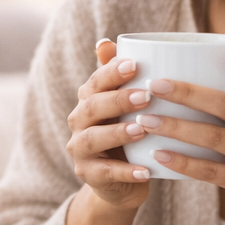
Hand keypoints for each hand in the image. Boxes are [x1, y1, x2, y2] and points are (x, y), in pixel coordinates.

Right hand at [65, 39, 152, 210]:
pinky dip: (126, 172)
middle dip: (117, 100)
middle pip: (92, 108)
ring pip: (93, 139)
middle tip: (145, 96)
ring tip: (142, 129)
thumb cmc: (130, 136)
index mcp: (88, 101)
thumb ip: (118, 77)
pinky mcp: (88, 175)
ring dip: (118, 133)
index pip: (95, 82)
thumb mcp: (127, 107)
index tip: (135, 65)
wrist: (122, 182)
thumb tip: (105, 42)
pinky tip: (147, 171)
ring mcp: (80, 150)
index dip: (111, 73)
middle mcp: (78, 123)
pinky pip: (105, 173)